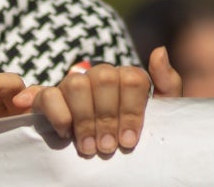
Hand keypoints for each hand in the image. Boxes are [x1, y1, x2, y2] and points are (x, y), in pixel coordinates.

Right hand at [30, 46, 182, 156]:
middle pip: (104, 78)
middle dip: (107, 117)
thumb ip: (167, 84)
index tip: (128, 140)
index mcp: (125, 78)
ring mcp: (71, 85)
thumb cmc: (133, 137)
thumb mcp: (158, 116)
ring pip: (77, 83)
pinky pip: (47, 95)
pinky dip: (58, 115)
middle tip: (108, 147)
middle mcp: (98, 76)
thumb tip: (159, 51)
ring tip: (89, 148)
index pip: (132, 78)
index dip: (131, 111)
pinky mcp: (47, 99)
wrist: (105, 162)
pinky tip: (66, 134)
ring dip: (84, 119)